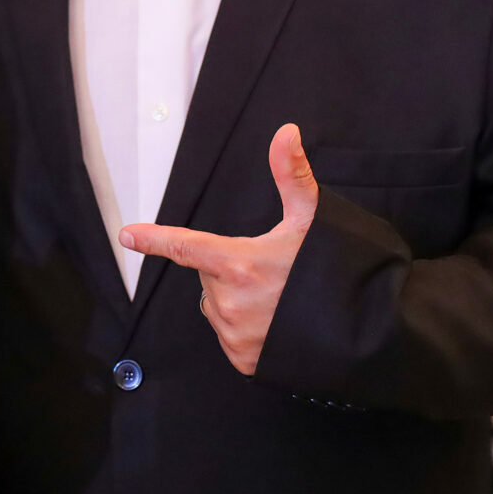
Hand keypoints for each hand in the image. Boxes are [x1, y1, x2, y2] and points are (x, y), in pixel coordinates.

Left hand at [120, 123, 317, 375]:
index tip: (128, 235)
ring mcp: (236, 336)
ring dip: (239, 303)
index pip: (186, 247)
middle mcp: (229, 303)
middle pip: (211, 279)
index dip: (155, 239)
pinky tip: (276, 325)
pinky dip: (248, 331)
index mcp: (237, 265)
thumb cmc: (334, 271)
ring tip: (278, 301)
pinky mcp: (245, 361)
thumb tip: (285, 132)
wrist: (364, 329)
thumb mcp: (312, 220)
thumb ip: (291, 175)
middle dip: (232, 273)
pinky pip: (232, 337)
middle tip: (272, 273)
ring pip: (219, 309)